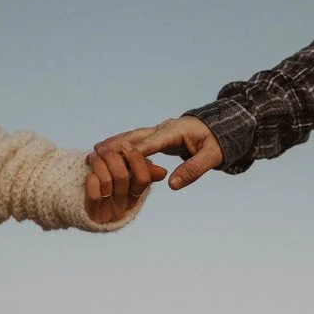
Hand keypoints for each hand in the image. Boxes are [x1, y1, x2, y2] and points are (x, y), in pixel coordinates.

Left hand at [84, 142, 166, 223]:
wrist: (76, 201)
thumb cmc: (103, 185)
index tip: (125, 144)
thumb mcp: (123, 176)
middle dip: (111, 157)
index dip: (135, 159)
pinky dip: (91, 181)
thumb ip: (139, 171)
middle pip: (122, 177)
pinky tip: (88, 173)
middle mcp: (124, 206)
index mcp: (135, 196)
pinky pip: (94, 197)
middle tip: (102, 149)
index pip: (143, 178)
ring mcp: (108, 212)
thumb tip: (163, 172)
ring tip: (92, 157)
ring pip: (106, 182)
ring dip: (98, 164)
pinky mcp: (93, 216)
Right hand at [95, 116, 223, 189]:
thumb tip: (172, 185)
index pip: (152, 143)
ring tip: (96, 150)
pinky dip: (122, 145)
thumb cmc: (217, 143)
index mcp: (176, 132)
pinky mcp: (157, 136)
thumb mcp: (212, 157)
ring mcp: (159, 130)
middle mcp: (164, 128)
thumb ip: (193, 169)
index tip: (117, 159)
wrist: (218, 128)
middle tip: (97, 152)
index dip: (134, 152)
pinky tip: (108, 150)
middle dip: (117, 144)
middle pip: (137, 136)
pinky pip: (137, 141)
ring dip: (115, 143)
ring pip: (133, 136)